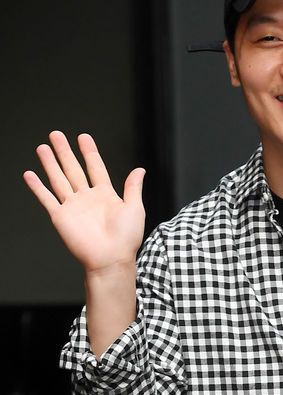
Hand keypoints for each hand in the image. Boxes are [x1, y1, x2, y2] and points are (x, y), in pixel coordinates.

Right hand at [23, 132, 145, 272]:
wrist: (111, 259)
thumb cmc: (126, 239)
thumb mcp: (134, 208)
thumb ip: (133, 187)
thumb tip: (140, 170)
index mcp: (105, 195)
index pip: (95, 167)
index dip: (89, 152)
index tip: (83, 137)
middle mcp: (87, 199)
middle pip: (73, 169)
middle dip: (64, 151)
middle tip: (56, 134)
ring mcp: (73, 207)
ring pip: (58, 179)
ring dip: (50, 163)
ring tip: (43, 147)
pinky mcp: (61, 217)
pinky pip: (47, 198)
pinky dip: (37, 187)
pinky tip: (29, 174)